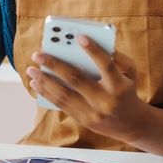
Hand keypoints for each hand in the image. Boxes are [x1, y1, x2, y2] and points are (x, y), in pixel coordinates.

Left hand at [25, 35, 145, 141]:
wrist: (131, 124)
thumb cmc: (127, 90)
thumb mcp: (130, 73)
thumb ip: (115, 57)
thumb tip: (90, 42)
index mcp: (119, 86)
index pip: (106, 65)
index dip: (93, 51)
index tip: (79, 37)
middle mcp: (105, 100)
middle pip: (77, 80)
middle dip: (55, 65)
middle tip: (38, 54)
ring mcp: (93, 113)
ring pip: (64, 95)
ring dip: (44, 81)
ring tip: (31, 69)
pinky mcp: (83, 120)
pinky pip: (62, 105)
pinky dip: (47, 93)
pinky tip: (36, 83)